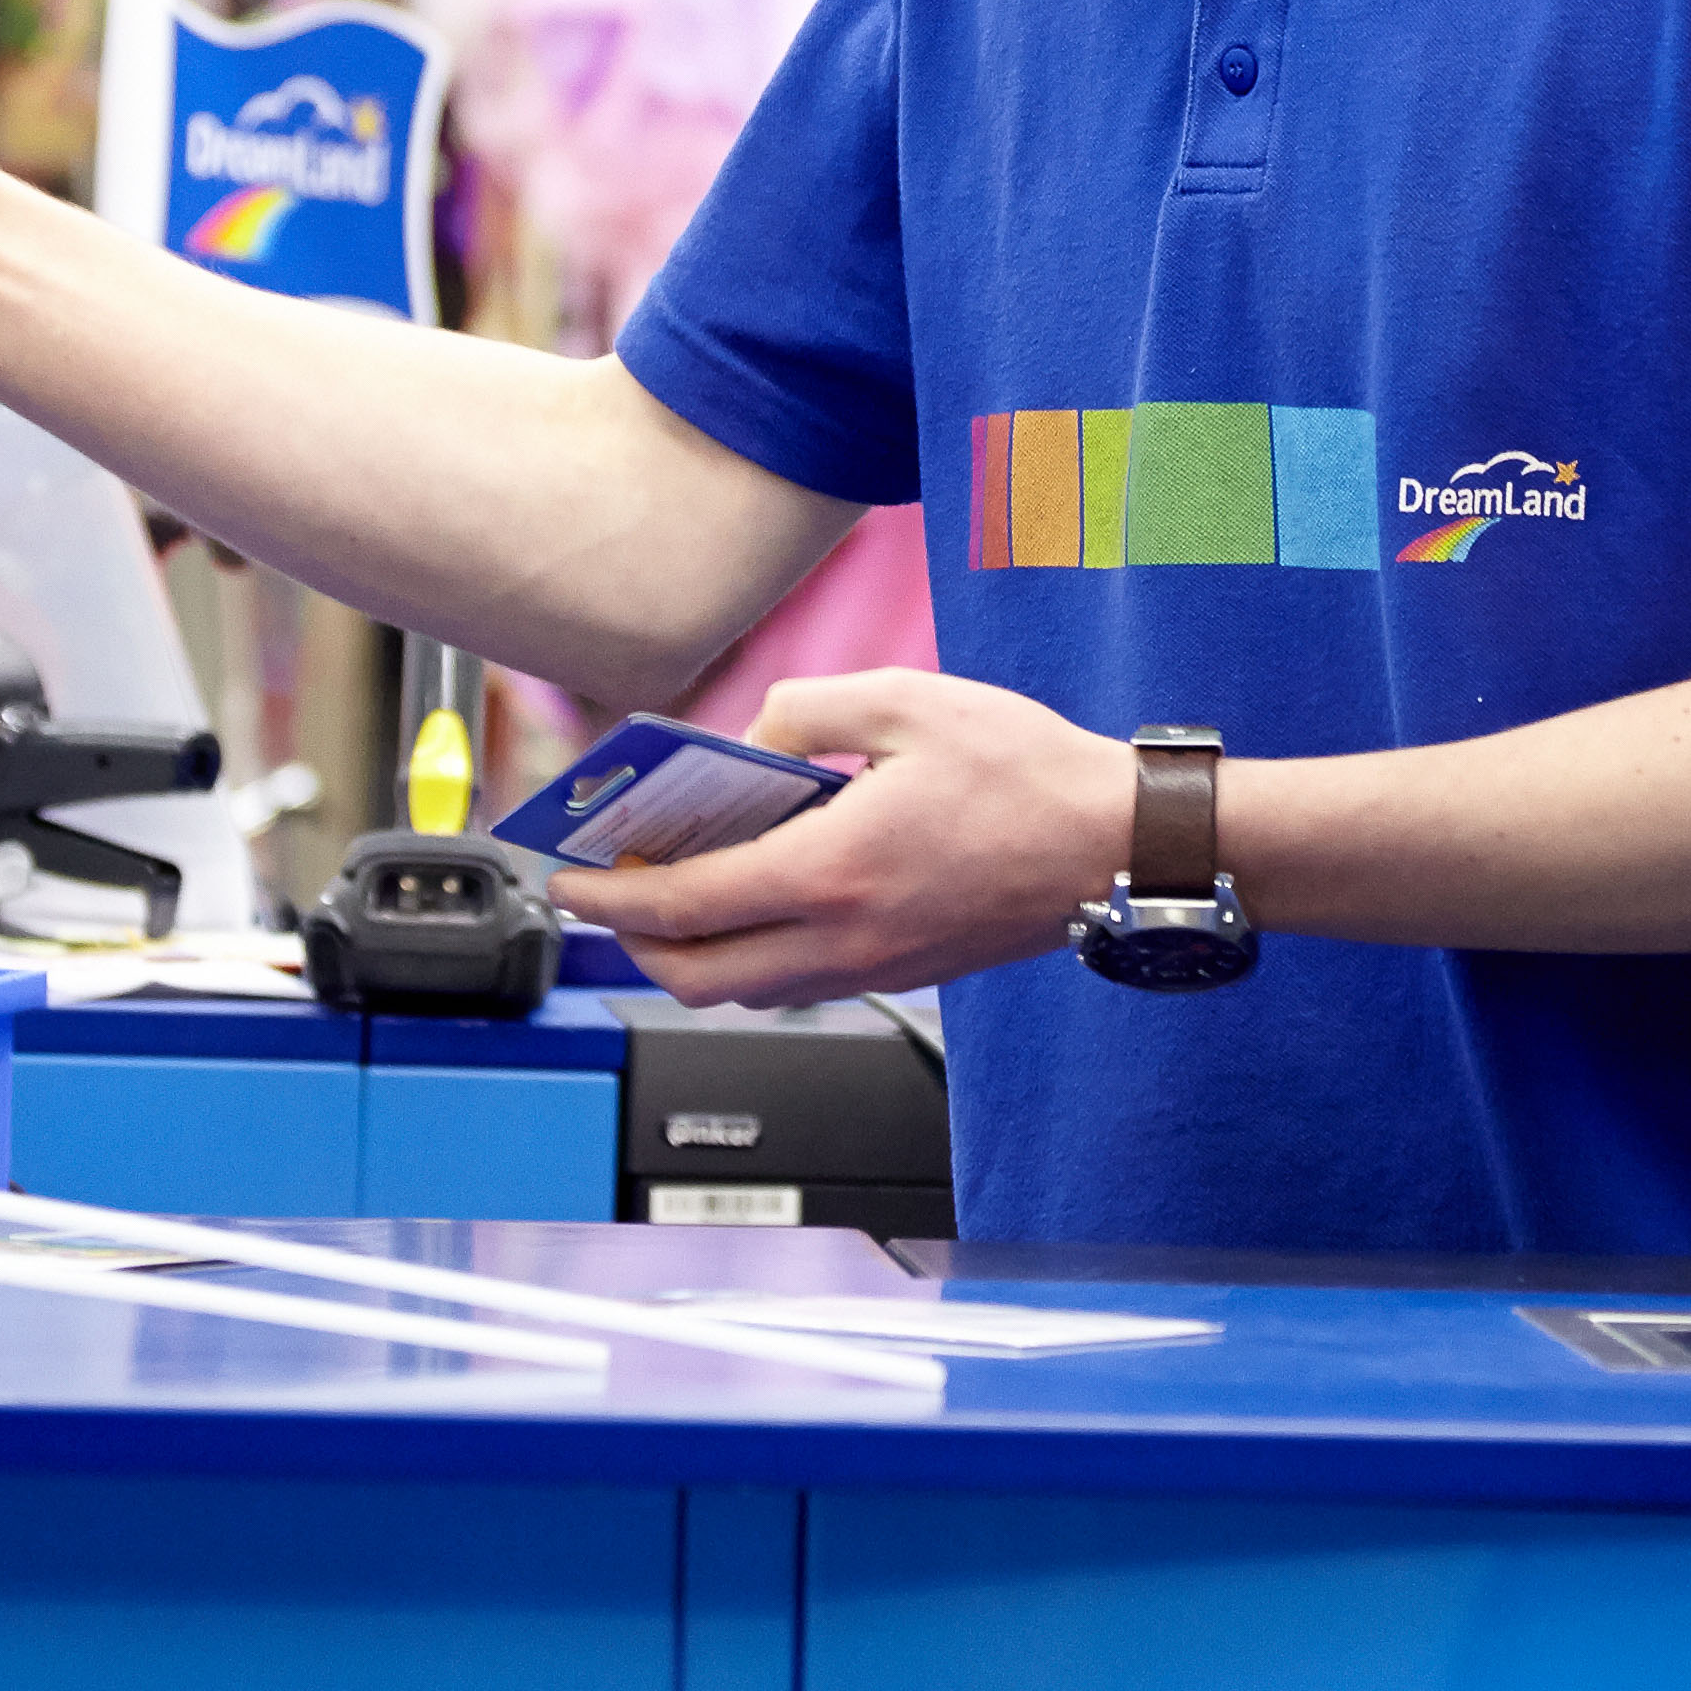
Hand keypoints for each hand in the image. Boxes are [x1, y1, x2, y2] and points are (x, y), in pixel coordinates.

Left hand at [551, 670, 1135, 1007]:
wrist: (1119, 842)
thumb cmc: (1029, 771)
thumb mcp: (906, 700)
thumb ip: (806, 710)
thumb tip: (748, 739)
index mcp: (835, 871)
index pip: (686, 906)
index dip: (612, 897)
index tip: (571, 881)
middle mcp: (848, 938)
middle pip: (699, 976)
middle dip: (636, 943)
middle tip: (610, 895)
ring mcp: (878, 964)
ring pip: (749, 989)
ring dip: (694, 953)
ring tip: (676, 892)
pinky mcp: (906, 969)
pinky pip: (800, 980)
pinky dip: (754, 952)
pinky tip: (760, 895)